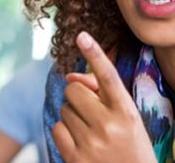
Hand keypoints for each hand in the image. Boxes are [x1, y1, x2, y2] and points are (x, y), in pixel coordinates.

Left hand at [52, 31, 156, 162]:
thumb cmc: (129, 146)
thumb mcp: (126, 118)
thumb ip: (101, 93)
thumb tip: (69, 77)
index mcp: (127, 113)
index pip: (108, 77)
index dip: (95, 54)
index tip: (82, 35)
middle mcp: (109, 126)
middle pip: (73, 91)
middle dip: (78, 97)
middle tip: (91, 113)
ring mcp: (91, 144)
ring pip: (64, 108)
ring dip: (73, 116)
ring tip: (91, 133)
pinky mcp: (75, 158)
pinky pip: (57, 127)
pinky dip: (65, 132)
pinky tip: (80, 144)